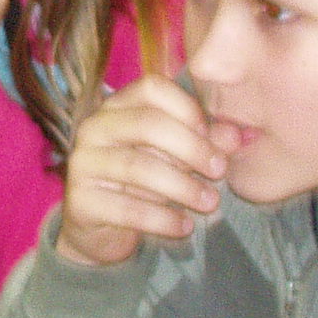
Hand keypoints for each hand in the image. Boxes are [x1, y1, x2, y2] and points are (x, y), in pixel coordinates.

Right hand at [55, 75, 241, 268]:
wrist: (100, 229)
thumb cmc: (143, 184)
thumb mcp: (177, 158)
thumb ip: (205, 143)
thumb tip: (238, 136)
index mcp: (117, 107)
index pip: (152, 88)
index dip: (188, 108)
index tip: (213, 135)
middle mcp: (94, 128)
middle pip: (147, 124)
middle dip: (192, 148)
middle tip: (220, 171)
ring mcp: (82, 163)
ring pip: (138, 167)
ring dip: (183, 186)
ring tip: (211, 203)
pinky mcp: (80, 201)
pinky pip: (127, 208)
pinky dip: (163, 219)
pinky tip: (184, 227)